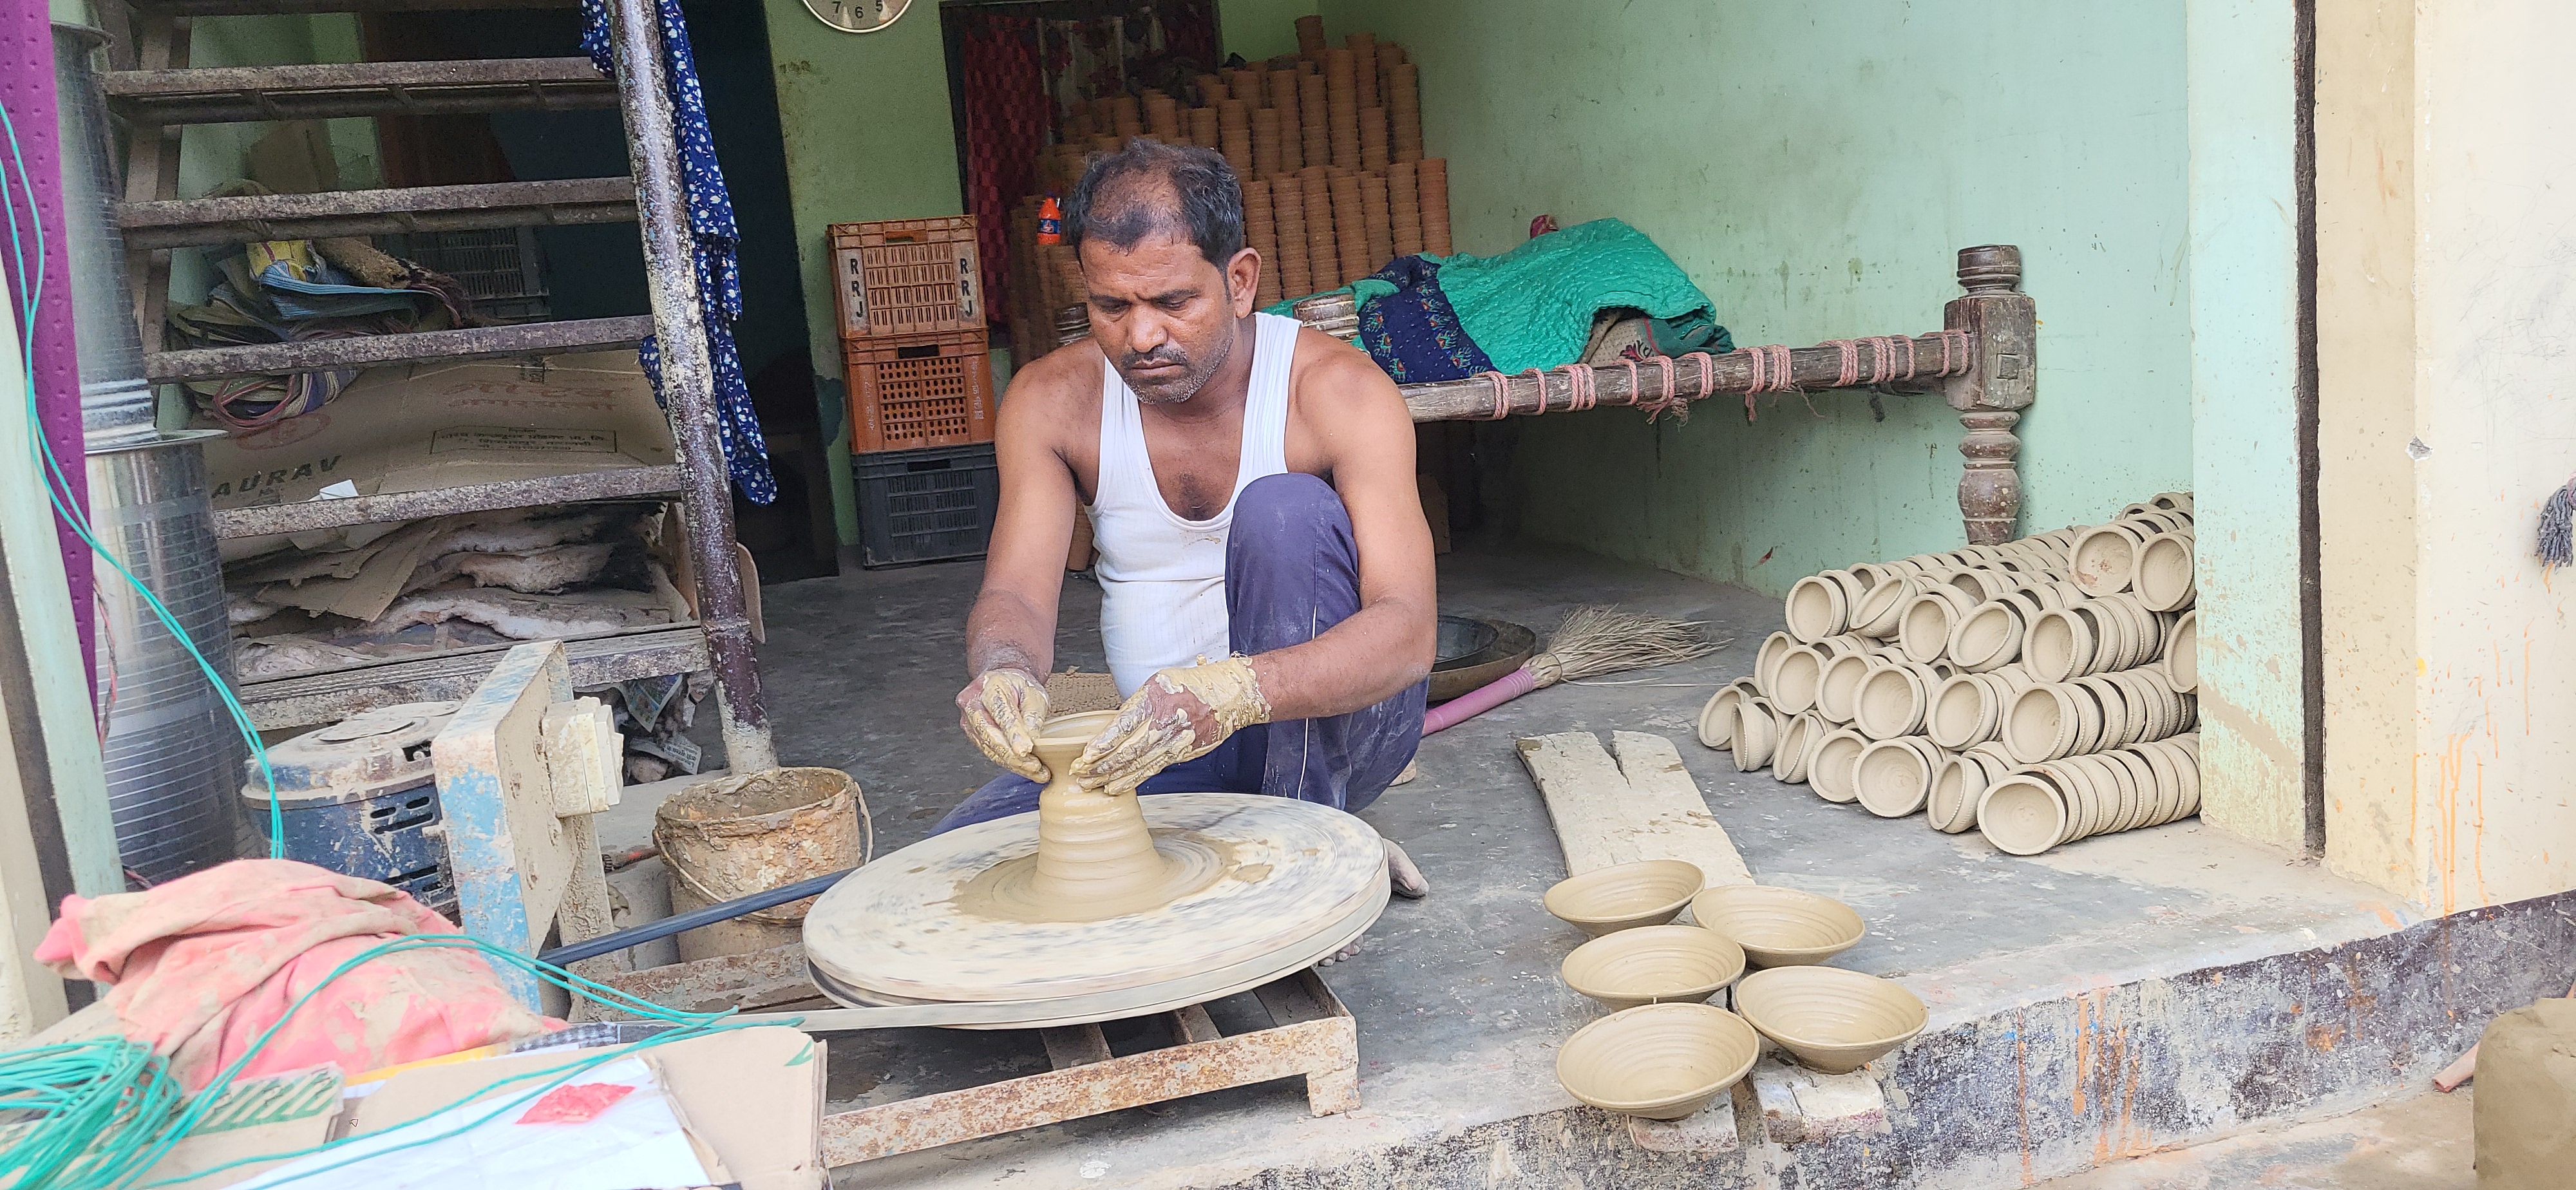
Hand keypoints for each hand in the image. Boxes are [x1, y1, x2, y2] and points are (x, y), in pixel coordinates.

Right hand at [957, 667, 1049, 781]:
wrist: (1003, 682)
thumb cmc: (1018, 686)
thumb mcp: (1034, 693)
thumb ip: (1033, 715)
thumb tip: (1032, 739)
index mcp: (990, 686)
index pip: (1002, 713)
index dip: (1014, 734)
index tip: (1026, 750)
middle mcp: (973, 703)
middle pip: (991, 735)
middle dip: (1014, 755)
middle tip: (1035, 766)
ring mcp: (969, 720)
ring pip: (990, 748)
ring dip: (1013, 763)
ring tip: (1036, 772)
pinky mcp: (973, 734)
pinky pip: (990, 752)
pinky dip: (1008, 763)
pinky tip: (1025, 769)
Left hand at [1073, 656, 1270, 796]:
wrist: (1229, 695)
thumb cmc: (1190, 685)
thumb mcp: (1159, 683)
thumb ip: (1136, 705)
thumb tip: (1112, 728)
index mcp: (1154, 698)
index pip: (1123, 725)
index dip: (1103, 743)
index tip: (1084, 756)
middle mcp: (1164, 721)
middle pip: (1127, 749)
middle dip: (1100, 765)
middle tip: (1079, 776)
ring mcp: (1174, 740)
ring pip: (1138, 763)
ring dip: (1112, 776)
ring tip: (1092, 785)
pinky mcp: (1182, 753)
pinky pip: (1153, 769)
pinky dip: (1133, 780)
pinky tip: (1116, 787)